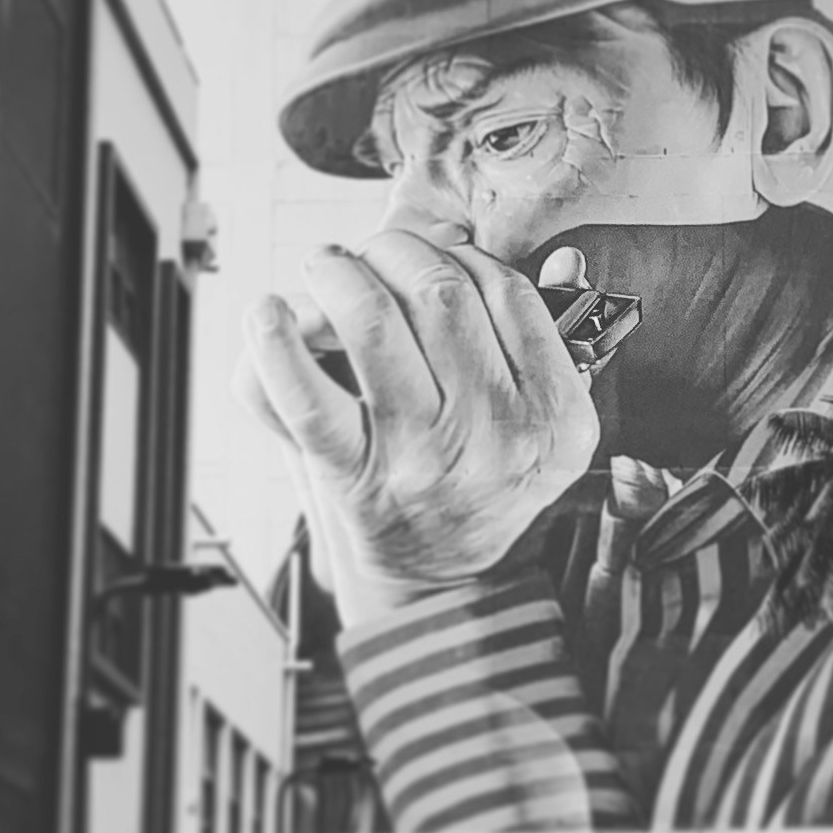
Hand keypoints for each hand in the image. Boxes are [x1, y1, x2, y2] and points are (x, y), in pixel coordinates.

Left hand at [241, 230, 596, 627]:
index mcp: (556, 417)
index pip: (510, 294)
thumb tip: (564, 264)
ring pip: (373, 323)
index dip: (466, 256)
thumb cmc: (484, 481)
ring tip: (328, 268)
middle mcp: (496, 435)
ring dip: (340, 274)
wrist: (439, 580)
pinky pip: (307, 398)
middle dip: (398, 252)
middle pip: (441, 294)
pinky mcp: (356, 475)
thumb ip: (552, 341)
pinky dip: (276, 346)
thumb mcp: (545, 424)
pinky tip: (268, 314)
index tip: (441, 257)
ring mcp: (423, 455)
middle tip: (377, 254)